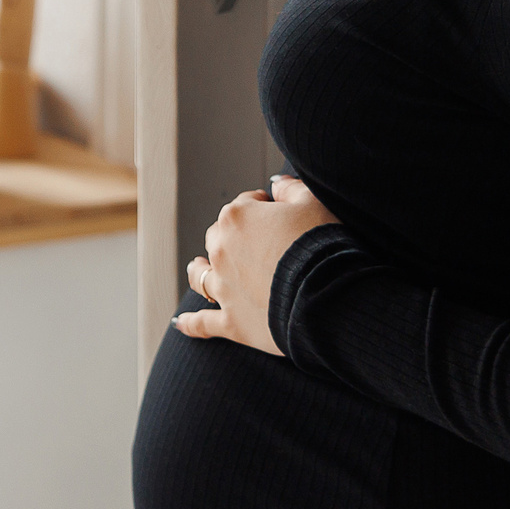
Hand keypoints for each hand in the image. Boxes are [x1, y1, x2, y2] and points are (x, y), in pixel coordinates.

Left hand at [177, 175, 339, 353]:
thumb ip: (291, 189)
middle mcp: (222, 250)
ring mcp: (223, 288)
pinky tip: (181, 324)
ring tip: (197, 268)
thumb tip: (277, 184)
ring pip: (200, 276)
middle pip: (218, 236)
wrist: (328, 296)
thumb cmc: (324, 246)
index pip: (245, 203)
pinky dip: (191, 324)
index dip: (264, 207)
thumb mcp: (314, 204)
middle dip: (231, 237)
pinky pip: (203, 323)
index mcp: (238, 217)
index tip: (279, 214)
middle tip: (252, 243)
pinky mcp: (231, 321)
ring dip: (199, 270)